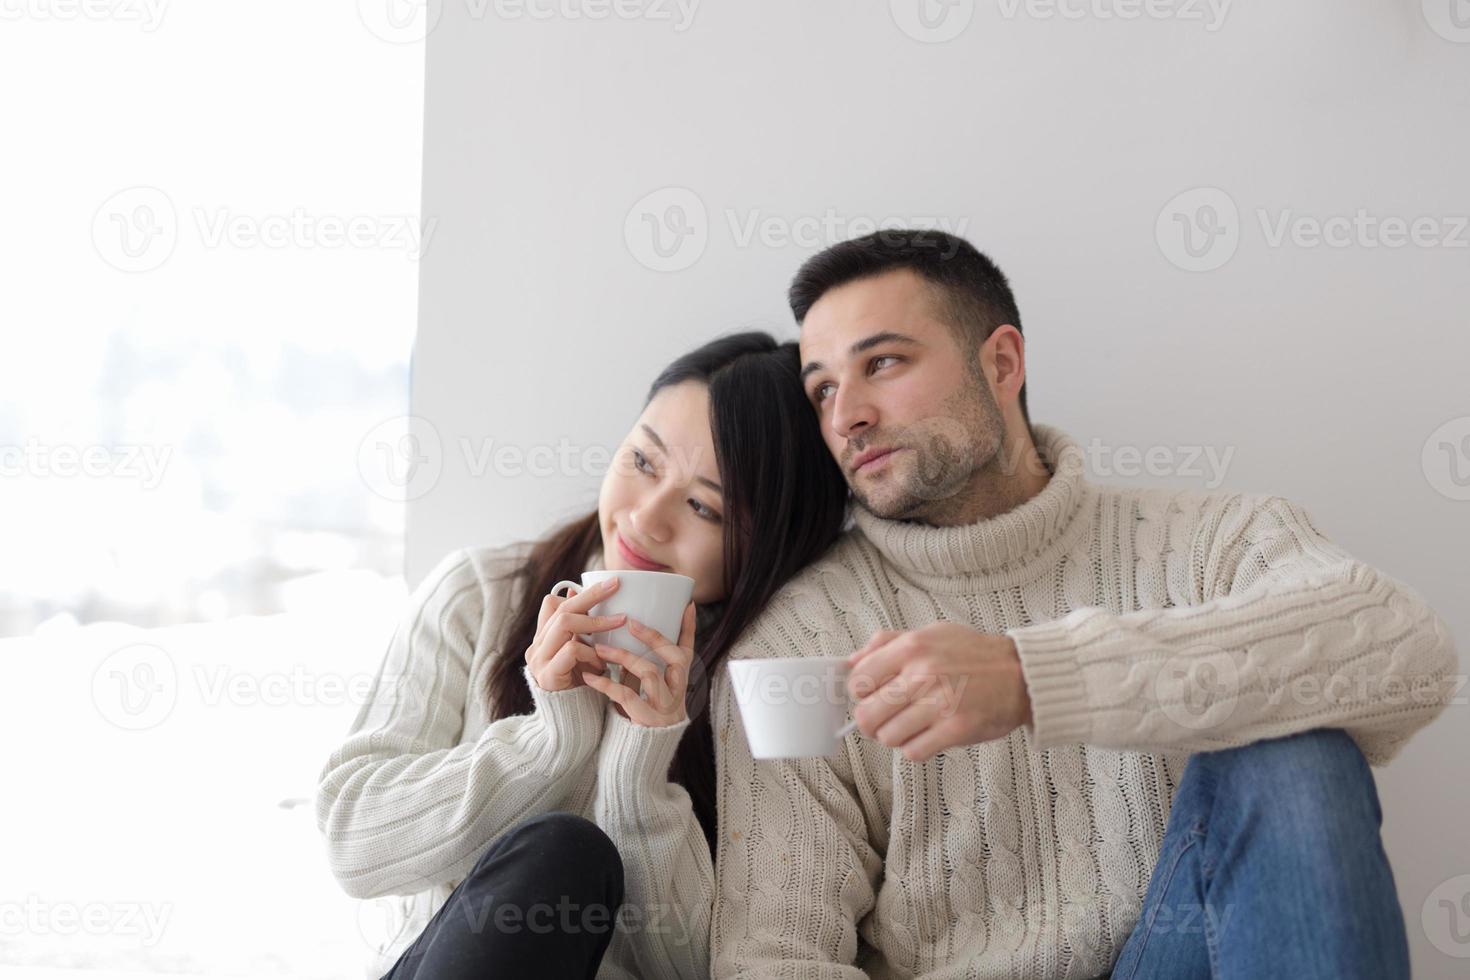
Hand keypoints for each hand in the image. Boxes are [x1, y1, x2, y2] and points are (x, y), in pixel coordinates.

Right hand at [525, 577, 627, 691]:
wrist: (570, 728)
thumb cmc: (582, 689)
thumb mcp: (584, 657)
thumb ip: (583, 633)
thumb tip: (583, 598)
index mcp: (543, 639)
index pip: (551, 604)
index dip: (577, 594)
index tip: (606, 586)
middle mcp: (536, 647)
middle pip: (561, 608)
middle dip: (591, 594)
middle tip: (616, 585)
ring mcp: (539, 661)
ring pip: (564, 623)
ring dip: (596, 622)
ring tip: (620, 622)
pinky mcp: (547, 677)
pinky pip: (571, 650)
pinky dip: (591, 652)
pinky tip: (602, 664)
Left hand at [584, 602, 695, 726]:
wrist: (638, 760)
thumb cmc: (638, 719)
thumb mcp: (645, 692)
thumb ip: (639, 669)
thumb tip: (624, 637)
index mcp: (678, 684)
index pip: (688, 651)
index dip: (689, 628)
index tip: (687, 604)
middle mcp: (677, 694)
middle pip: (675, 658)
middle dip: (654, 637)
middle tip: (630, 622)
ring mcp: (665, 708)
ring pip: (650, 674)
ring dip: (623, 657)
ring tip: (599, 649)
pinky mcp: (648, 722)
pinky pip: (627, 697)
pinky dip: (606, 684)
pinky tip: (589, 677)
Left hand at [846, 623, 1032, 761]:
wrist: (1022, 674)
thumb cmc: (974, 654)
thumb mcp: (929, 633)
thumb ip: (887, 644)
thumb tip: (850, 662)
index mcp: (912, 648)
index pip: (858, 680)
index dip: (861, 693)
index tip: (873, 696)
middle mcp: (923, 674)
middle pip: (867, 715)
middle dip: (873, 721)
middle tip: (888, 717)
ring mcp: (940, 703)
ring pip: (888, 737)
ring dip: (896, 736)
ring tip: (913, 725)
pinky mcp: (956, 729)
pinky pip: (914, 751)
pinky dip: (917, 748)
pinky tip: (929, 735)